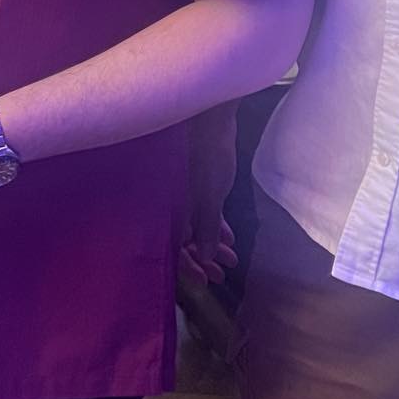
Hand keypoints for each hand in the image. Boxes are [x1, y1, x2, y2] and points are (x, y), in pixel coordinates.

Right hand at [181, 106, 239, 286]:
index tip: (206, 281)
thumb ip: (206, 228)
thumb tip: (205, 258)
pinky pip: (198, 210)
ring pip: (192, 226)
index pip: (172, 247)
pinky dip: (212, 224)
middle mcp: (168, 204)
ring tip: (231, 258)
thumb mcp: (210, 196)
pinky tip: (228, 236)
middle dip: (202, 259)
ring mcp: (179, 193)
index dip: (189, 268)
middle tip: (221, 275)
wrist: (210, 116)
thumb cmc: (207, 154)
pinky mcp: (190, 182)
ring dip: (211, 244)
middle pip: (181, 240)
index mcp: (167, 208)